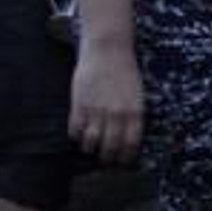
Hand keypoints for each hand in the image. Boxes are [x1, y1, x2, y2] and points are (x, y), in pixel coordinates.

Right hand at [69, 40, 143, 164]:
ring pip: (90, 143)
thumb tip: (128, 136)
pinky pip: (74, 131)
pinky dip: (76, 135)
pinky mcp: (79, 105)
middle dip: (107, 157)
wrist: (108, 49)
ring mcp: (97, 111)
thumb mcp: (136, 94)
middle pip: (110, 148)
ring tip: (90, 145)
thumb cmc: (125, 70)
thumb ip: (132, 115)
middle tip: (105, 158)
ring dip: (90, 148)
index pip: (130, 145)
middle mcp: (116, 115)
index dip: (126, 157)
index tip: (123, 161)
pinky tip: (79, 132)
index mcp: (135, 112)